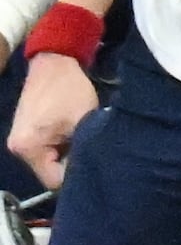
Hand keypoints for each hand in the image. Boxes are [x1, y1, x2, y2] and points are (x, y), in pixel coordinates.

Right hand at [8, 53, 95, 189]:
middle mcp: (18, 149)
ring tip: (84, 142)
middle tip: (95, 155)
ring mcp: (19, 142)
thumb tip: (96, 172)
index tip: (97, 167)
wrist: (54, 62)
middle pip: (51, 173)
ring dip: (68, 155)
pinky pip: (47, 152)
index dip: (78, 177)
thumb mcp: (84, 122)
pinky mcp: (26, 134)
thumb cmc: (70, 90)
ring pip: (50, 162)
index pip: (55, 181)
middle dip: (73, 166)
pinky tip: (74, 136)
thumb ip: (86, 150)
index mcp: (29, 148)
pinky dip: (62, 147)